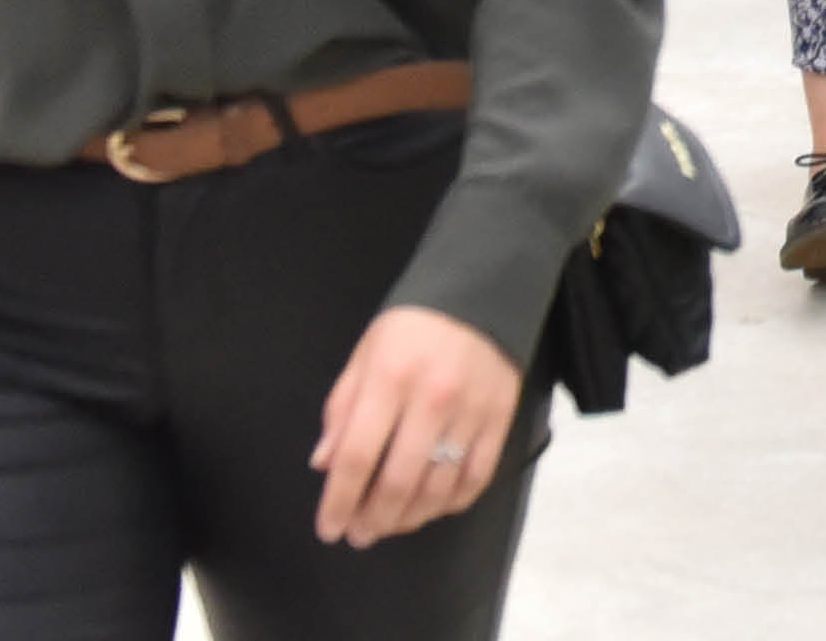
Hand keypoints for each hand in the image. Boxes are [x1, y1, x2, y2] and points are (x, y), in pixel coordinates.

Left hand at [307, 300, 521, 547]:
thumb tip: (324, 464)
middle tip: (360, 535)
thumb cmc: (413, 326)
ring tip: (390, 526)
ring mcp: (470, 411)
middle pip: (398, 481)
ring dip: (409, 518)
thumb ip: (342, 409)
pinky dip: (452, 503)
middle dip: (373, 519)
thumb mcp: (365, 355)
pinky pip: (476, 477)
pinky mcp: (500, 418)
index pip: (357, 456)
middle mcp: (431, 399)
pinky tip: (432, 508)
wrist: (483, 290)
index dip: (339, 501)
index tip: (329, 528)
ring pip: (437, 487)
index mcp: (389, 379)